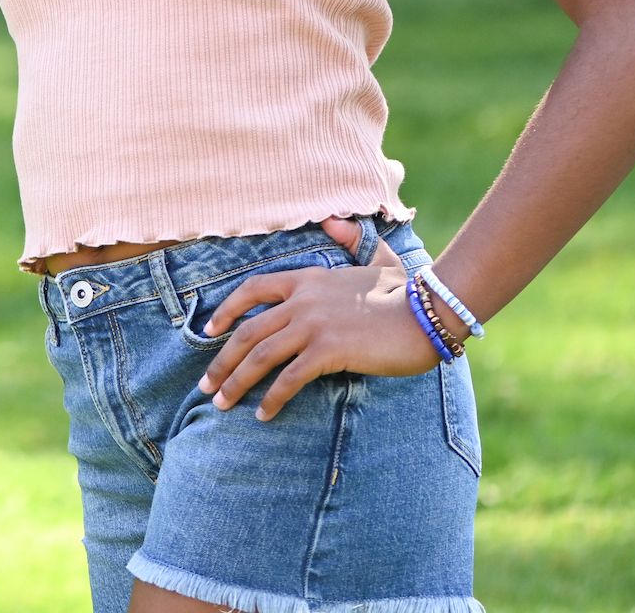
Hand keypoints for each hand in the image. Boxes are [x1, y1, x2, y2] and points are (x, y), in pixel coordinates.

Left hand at [194, 218, 439, 420]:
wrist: (427, 314)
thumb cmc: (405, 294)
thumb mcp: (378, 259)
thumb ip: (353, 239)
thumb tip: (333, 220)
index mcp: (308, 279)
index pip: (253, 289)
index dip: (226, 310)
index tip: (208, 331)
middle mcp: (303, 300)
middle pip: (248, 330)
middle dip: (222, 360)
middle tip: (206, 385)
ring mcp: (314, 325)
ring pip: (260, 355)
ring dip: (237, 382)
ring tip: (222, 403)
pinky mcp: (329, 351)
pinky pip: (290, 378)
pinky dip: (273, 398)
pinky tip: (264, 415)